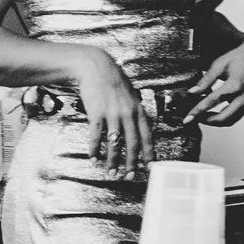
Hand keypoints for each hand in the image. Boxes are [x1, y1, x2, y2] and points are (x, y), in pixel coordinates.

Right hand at [69, 47, 150, 178]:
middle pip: (132, 143)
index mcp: (139, 110)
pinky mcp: (96, 113)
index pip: (147, 136)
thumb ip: (135, 111)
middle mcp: (128, 114)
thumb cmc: (113, 80)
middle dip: (132, 162)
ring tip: (110, 172)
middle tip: (129, 176)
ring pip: (115, 143)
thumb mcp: (131, 95)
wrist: (95, 67)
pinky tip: (93, 159)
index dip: (149, 153)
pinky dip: (95, 149)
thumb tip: (139, 126)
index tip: (150, 167)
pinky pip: (96, 135)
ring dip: (113, 160)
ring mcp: (112, 114)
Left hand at [184, 34, 243, 126]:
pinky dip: (222, 117)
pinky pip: (235, 115)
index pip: (212, 101)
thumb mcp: (219, 65)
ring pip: (230, 120)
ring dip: (214, 121)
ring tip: (200, 116)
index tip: (187, 118)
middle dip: (206, 121)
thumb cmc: (239, 58)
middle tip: (192, 119)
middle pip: (223, 117)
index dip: (198, 110)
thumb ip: (206, 80)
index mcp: (235, 85)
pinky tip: (211, 112)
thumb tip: (192, 92)